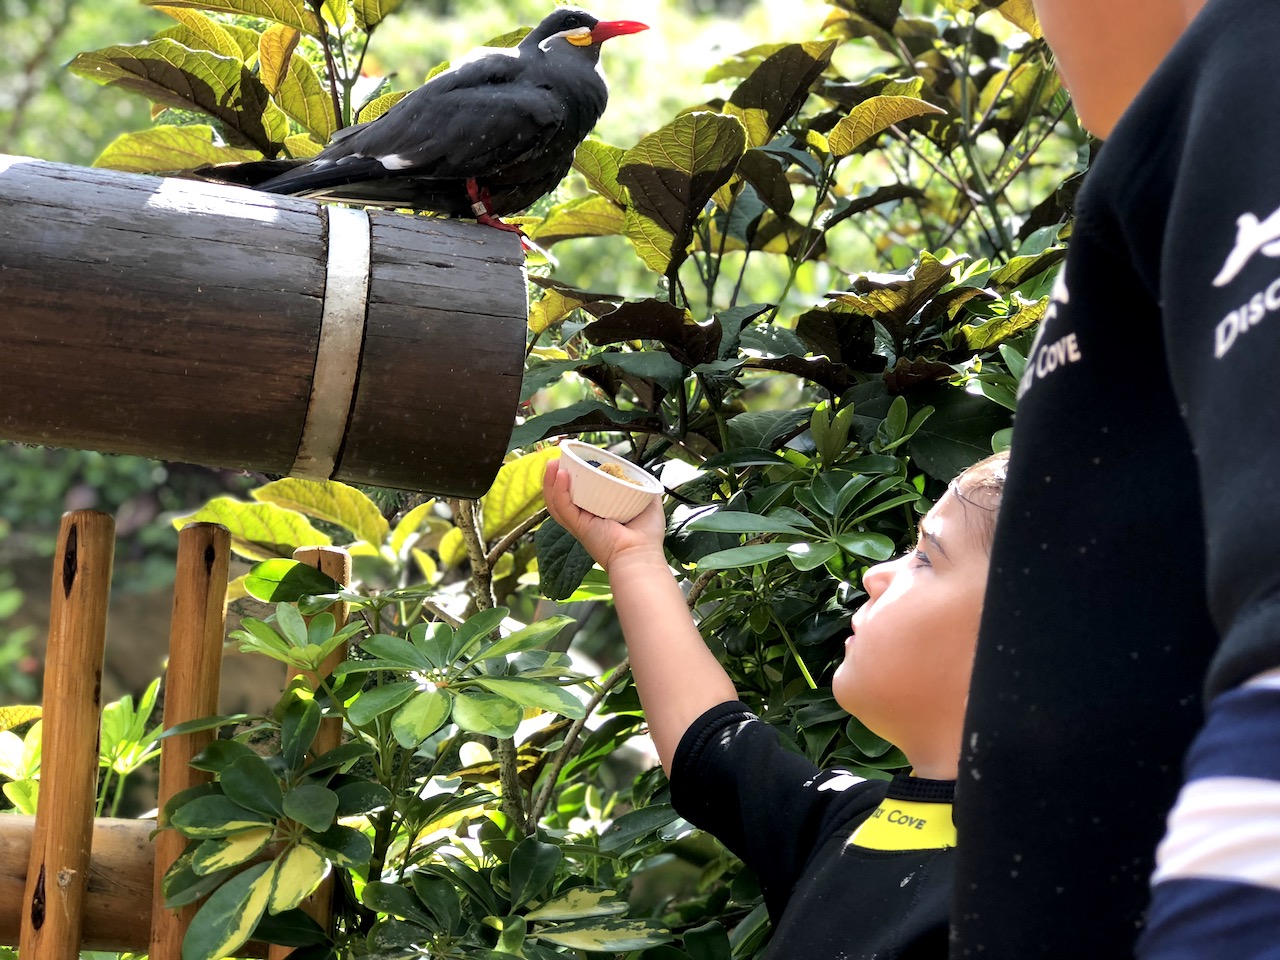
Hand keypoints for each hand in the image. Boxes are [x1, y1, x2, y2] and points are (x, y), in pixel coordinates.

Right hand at [543, 458, 665, 571]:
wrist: (642, 554)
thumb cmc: (647, 537)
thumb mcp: (648, 504)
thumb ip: (645, 489)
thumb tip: (644, 476)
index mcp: (599, 513)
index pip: (578, 494)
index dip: (573, 478)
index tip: (574, 460)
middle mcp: (586, 518)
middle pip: (561, 496)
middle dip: (555, 477)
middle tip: (558, 458)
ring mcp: (580, 523)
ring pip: (556, 501)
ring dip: (551, 481)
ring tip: (553, 463)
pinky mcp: (579, 527)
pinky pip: (563, 507)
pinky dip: (559, 491)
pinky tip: (561, 475)